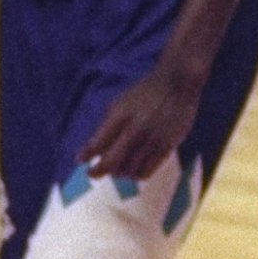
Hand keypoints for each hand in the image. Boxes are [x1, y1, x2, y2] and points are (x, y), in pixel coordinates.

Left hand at [80, 59, 203, 183]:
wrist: (177, 83)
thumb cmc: (145, 93)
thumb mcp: (121, 103)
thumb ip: (108, 124)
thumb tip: (95, 149)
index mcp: (120, 116)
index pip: (97, 144)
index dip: (86, 155)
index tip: (80, 160)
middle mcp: (135, 130)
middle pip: (111, 162)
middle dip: (98, 171)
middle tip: (93, 173)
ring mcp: (151, 140)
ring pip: (128, 171)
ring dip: (119, 173)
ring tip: (117, 169)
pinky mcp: (166, 147)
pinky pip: (146, 171)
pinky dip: (136, 175)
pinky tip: (134, 170)